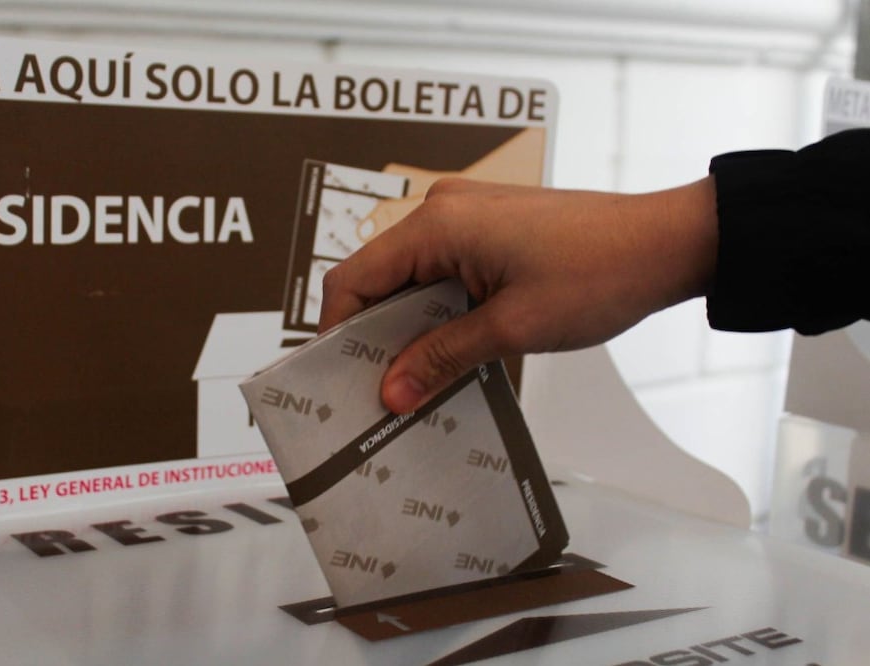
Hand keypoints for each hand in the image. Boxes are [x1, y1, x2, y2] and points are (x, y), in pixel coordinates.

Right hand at [319, 177, 717, 413]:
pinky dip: (437, 313)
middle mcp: (442, 210)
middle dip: (373, 338)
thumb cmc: (601, 272)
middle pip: (378, 280)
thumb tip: (392, 391)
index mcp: (437, 225)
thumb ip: (442, 358)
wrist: (669, 243)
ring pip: (411, 280)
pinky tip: (446, 354)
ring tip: (412, 383)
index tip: (337, 380)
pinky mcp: (488, 230)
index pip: (353, 279)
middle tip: (376, 393)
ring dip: (409, 329)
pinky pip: (441, 273)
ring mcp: (466, 216)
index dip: (335, 332)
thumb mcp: (513, 328)